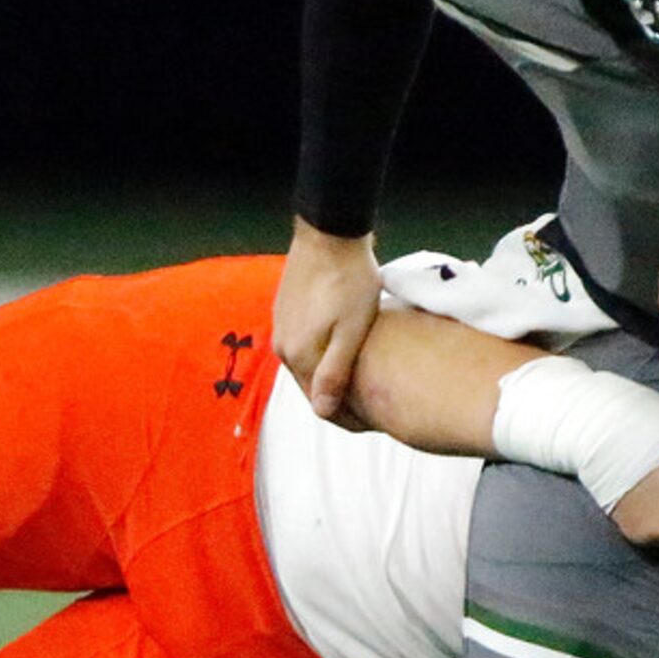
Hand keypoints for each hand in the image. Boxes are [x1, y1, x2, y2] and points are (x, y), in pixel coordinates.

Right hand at [274, 218, 380, 418]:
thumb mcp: (351, 330)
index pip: (320, 404)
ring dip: (331, 380)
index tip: (375, 424)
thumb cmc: (349, 280)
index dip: (348, 419)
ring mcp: (283, 328)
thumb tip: (322, 412)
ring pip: (309, 368)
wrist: (329, 233)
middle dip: (340, 403)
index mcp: (298, 355)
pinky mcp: (287, 313)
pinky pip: (306, 348)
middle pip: (312, 388)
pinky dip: (324, 358)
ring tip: (364, 385)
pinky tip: (345, 355)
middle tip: (374, 411)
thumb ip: (335, 373)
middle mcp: (284, 347)